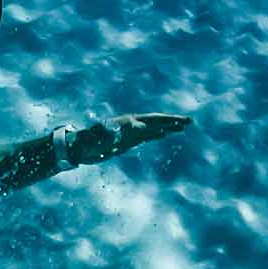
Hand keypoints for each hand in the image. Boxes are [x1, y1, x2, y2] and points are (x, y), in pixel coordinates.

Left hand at [68, 113, 190, 165]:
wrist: (77, 148)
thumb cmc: (87, 141)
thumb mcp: (102, 136)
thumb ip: (120, 129)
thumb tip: (139, 125)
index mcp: (126, 122)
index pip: (150, 120)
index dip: (166, 121)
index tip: (179, 124)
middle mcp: (130, 125)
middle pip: (155, 121)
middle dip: (172, 121)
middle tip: (190, 121)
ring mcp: (129, 133)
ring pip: (153, 128)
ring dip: (168, 127)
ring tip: (183, 127)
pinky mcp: (127, 142)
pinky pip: (146, 137)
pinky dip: (157, 134)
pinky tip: (164, 135)